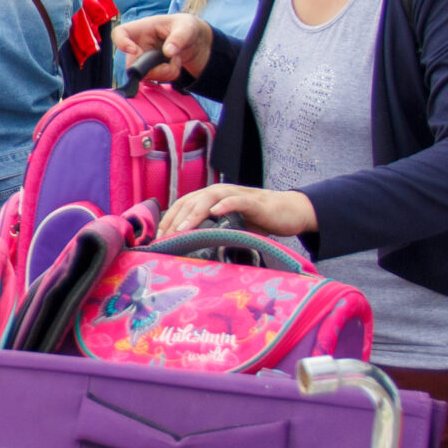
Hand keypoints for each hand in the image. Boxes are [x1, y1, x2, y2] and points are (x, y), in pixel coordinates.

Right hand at [111, 13, 212, 83]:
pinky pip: (156, 80)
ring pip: (145, 75)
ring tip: (177, 59)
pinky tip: (176, 64)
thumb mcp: (186, 27)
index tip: (134, 50)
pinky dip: (169, 75)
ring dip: (165, 72)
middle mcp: (138, 45)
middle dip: (152, 68)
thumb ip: (179, 38)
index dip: (121, 43)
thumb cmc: (185, 27)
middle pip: (132, 63)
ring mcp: (143, 59)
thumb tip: (168, 52)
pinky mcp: (151, 70)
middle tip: (170, 63)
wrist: (192, 40)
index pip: (120, 33)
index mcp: (142, 28)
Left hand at [157, 183, 316, 239]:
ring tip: (183, 227)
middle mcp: (219, 193)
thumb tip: (190, 254)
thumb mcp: (230, 227)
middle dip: (175, 218)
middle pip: (190, 201)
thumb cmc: (257, 220)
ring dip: (194, 212)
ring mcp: (235, 194)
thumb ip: (212, 233)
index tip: (158, 237)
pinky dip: (225, 204)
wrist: (288, 211)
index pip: (183, 205)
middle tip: (165, 237)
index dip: (169, 219)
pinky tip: (215, 212)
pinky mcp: (253, 201)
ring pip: (209, 198)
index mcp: (210, 198)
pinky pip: (236, 200)